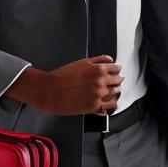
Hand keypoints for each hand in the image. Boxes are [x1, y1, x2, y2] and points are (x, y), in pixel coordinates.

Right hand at [6, 55, 123, 115]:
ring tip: (110, 92)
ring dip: (115, 92)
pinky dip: (111, 103)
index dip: (116, 70)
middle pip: (118, 81)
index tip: (116, 72)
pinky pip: (110, 106)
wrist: (49, 91)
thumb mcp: (82, 62)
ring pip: (116, 93)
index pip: (117, 69)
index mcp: (98, 69)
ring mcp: (98, 94)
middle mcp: (101, 82)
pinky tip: (108, 102)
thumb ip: (99, 60)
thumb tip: (111, 60)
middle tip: (113, 82)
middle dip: (116, 81)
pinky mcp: (94, 106)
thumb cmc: (63, 76)